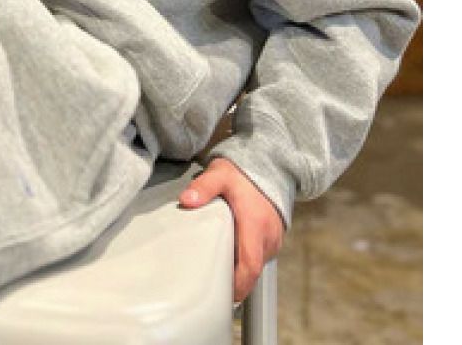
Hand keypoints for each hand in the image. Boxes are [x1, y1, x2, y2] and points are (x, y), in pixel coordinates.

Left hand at [179, 157, 284, 302]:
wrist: (269, 166)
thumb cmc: (243, 172)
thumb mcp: (220, 174)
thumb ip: (204, 187)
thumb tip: (186, 200)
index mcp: (256, 226)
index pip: (250, 266)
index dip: (238, 285)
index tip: (223, 295)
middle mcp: (269, 237)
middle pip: (252, 270)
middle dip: (235, 281)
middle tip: (211, 287)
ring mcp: (274, 239)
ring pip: (256, 265)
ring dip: (240, 271)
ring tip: (216, 273)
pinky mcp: (273, 239)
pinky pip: (259, 257)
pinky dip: (245, 261)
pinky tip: (229, 258)